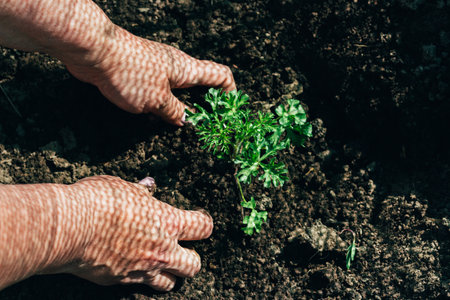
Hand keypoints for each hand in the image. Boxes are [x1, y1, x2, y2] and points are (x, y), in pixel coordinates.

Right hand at [64, 175, 212, 290]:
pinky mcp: (122, 281)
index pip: (203, 228)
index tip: (198, 221)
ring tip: (160, 264)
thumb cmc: (98, 201)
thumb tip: (149, 186)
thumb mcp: (124, 187)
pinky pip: (140, 286)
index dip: (203, 224)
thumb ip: (141, 191)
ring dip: (169, 274)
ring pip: (170, 284)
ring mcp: (142, 270)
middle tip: (182, 249)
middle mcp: (161, 250)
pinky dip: (141, 278)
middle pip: (193, 265)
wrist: (70, 227)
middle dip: (191, 258)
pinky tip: (131, 266)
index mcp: (167, 222)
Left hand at [65, 26, 235, 125]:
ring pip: (176, 89)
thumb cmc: (130, 72)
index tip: (227, 110)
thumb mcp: (157, 100)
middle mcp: (175, 66)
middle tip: (200, 126)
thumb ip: (175, 112)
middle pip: (200, 84)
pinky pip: (156, 89)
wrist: (94, 51)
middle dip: (202, 106)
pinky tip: (148, 117)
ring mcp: (157, 67)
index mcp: (187, 70)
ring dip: (177, 108)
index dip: (230, 92)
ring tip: (172, 126)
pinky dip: (157, 103)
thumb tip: (186, 120)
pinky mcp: (140, 71)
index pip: (221, 75)